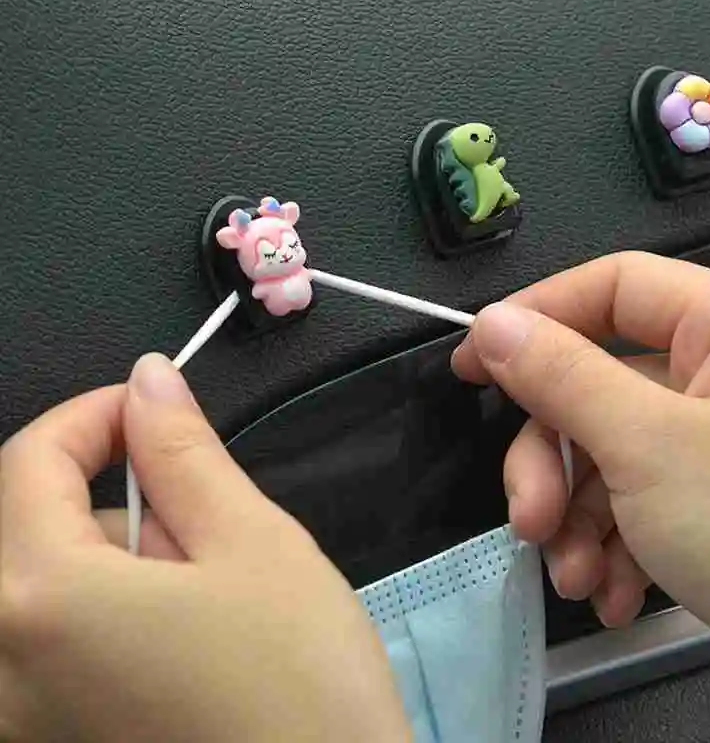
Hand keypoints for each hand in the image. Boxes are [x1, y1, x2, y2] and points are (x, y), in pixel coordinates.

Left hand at [0, 355, 409, 742]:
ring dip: (120, 561)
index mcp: (39, 599)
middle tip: (209, 523)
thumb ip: (184, 454)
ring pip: (53, 586)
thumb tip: (147, 378)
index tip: (157, 408)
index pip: (28, 461)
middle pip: (36, 526)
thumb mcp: (252, 544)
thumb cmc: (301, 678)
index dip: (95, 415)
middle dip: (118, 499)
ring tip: (210, 595)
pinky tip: (184, 645)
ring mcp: (23, 718)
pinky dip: (111, 617)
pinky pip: (59, 647)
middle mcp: (0, 667)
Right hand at [452, 252, 709, 734]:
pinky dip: (609, 549)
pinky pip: (634, 505)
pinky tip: (609, 594)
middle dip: (553, 461)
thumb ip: (562, 375)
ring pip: (606, 455)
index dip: (539, 315)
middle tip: (528, 517)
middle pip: (597, 387)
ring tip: (574, 575)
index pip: (617, 287)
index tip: (474, 359)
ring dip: (574, 520)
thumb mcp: (647, 446)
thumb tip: (493, 323)